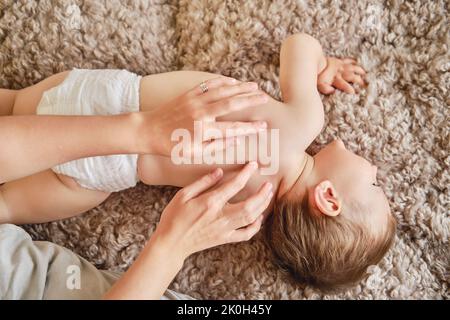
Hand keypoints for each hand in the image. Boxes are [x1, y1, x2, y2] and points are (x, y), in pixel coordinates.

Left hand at [138, 77, 268, 155]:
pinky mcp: (189, 94)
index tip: (263, 126)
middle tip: (266, 98)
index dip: (250, 127)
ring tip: (255, 87)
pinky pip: (209, 85)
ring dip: (240, 88)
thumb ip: (215, 147)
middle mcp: (201, 113)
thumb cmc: (171, 146)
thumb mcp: (193, 154)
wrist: (148, 131)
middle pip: (231, 104)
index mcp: (204, 130)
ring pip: (223, 91)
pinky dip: (223, 82)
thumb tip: (235, 140)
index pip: (233, 128)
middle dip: (250, 100)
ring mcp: (195, 101)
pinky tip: (233, 82)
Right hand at [152, 162, 273, 259]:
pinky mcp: (224, 239)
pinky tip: (258, 218)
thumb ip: (203, 182)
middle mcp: (220, 216)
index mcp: (210, 203)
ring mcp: (224, 230)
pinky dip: (255, 227)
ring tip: (268, 196)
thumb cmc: (174, 216)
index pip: (234, 185)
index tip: (253, 165)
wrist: (171, 243)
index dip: (246, 173)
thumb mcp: (183, 195)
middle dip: (262, 194)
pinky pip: (245, 235)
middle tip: (269, 184)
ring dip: (262, 206)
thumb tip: (219, 171)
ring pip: (250, 218)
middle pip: (250, 205)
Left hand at [317, 57, 366, 94]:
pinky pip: (348, 60)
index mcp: (336, 79)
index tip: (354, 92)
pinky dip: (353, 61)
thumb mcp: (320, 84)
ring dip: (359, 70)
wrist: (316, 63)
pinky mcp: (340, 61)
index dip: (349, 88)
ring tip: (365, 73)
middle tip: (365, 85)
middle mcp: (340, 73)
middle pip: (352, 76)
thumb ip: (326, 89)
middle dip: (359, 81)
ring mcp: (341, 66)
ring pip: (353, 67)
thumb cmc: (318, 76)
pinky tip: (357, 62)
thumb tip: (333, 92)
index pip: (344, 85)